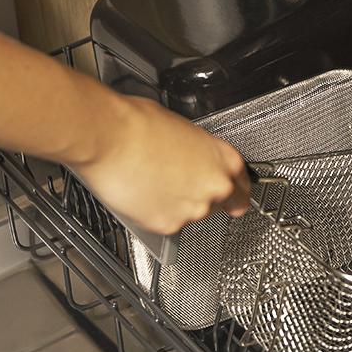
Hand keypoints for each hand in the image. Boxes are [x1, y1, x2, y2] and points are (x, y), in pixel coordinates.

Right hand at [75, 95, 250, 233]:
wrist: (108, 138)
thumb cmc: (138, 126)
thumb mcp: (183, 131)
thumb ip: (199, 154)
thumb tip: (194, 162)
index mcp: (224, 160)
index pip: (242, 186)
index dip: (234, 191)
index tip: (231, 195)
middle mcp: (215, 188)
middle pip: (221, 204)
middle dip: (204, 198)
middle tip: (181, 187)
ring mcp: (193, 210)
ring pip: (193, 215)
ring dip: (178, 205)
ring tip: (154, 184)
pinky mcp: (169, 226)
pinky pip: (168, 224)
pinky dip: (157, 214)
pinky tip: (144, 194)